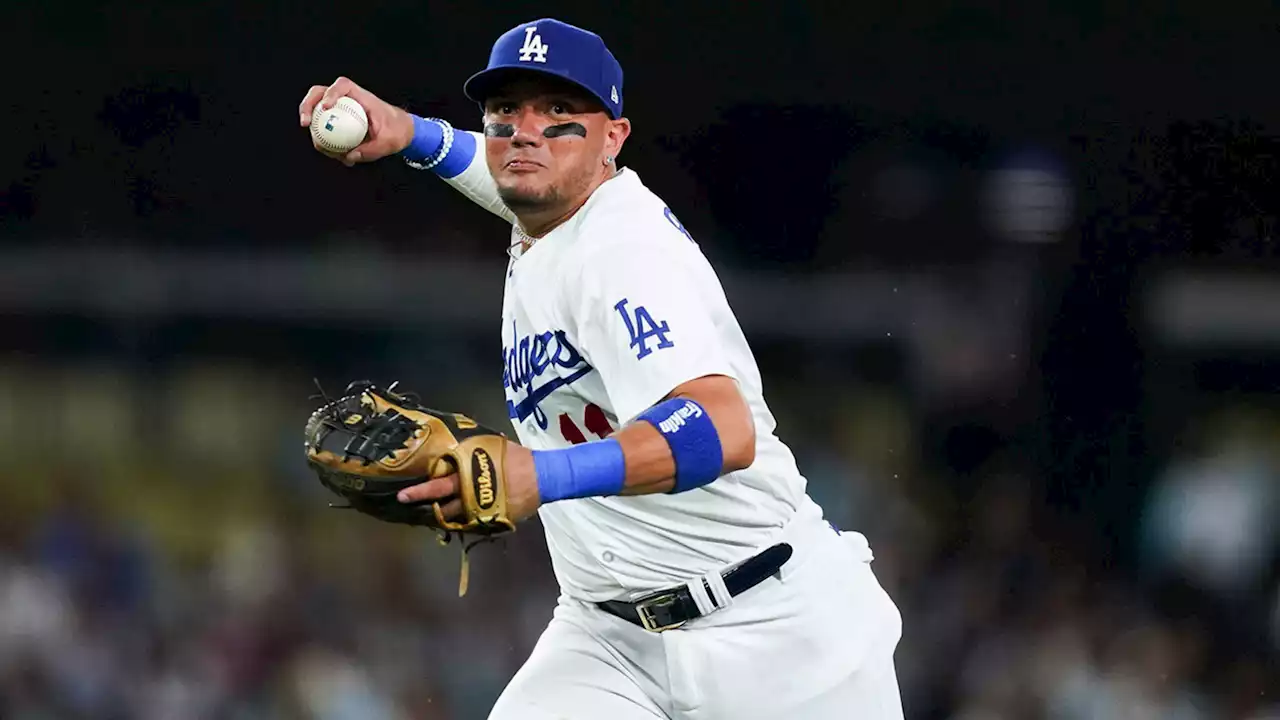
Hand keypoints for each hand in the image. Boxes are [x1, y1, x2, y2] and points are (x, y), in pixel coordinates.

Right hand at [299, 76, 415, 166]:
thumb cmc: (396, 131)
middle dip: (308, 105)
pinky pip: (325, 127)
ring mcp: (340, 109)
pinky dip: (323, 138)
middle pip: (320, 92)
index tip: (326, 106)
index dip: (331, 92)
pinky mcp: (338, 121)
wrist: (400, 132)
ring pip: (317, 110)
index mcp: (361, 97)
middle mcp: (347, 99)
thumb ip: (371, 150)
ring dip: (311, 124)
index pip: (343, 85)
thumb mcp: (389, 142)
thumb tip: (350, 155)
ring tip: (319, 146)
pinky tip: (331, 153)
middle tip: (305, 123)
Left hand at [395, 440, 541, 523]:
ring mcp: (479, 508)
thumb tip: (458, 446)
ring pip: (453, 515)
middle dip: (420, 497)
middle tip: (403, 499)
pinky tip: (457, 519)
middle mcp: (469, 491)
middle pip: (440, 498)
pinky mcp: (490, 518)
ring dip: (441, 513)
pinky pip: (471, 522)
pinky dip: (463, 520)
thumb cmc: (517, 458)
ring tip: (432, 512)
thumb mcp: (492, 446)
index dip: (422, 485)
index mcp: (468, 471)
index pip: (439, 479)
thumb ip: (473, 449)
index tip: (404, 492)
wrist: (542, 476)